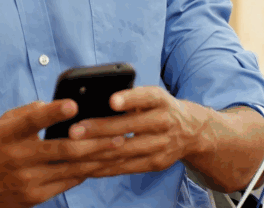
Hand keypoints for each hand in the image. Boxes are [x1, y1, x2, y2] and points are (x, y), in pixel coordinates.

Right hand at [0, 99, 127, 207]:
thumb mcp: (1, 124)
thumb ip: (29, 113)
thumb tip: (60, 105)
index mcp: (7, 135)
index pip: (30, 121)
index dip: (52, 112)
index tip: (72, 104)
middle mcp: (18, 158)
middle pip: (62, 150)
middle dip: (94, 141)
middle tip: (118, 132)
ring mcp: (28, 181)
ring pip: (72, 169)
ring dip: (99, 158)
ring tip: (120, 147)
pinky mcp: (35, 197)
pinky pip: (68, 183)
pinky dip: (86, 172)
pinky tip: (102, 163)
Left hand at [62, 86, 199, 178]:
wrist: (190, 131)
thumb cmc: (157, 108)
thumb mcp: (150, 96)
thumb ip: (128, 97)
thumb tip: (91, 99)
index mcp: (160, 100)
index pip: (146, 97)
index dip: (130, 99)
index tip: (111, 101)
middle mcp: (164, 121)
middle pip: (131, 126)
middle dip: (100, 129)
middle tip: (74, 130)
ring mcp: (162, 145)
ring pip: (126, 150)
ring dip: (97, 151)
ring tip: (73, 148)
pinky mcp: (156, 163)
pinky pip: (127, 167)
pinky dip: (105, 167)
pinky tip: (86, 165)